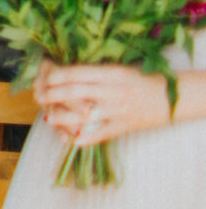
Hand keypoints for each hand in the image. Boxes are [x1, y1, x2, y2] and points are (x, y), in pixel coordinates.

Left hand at [35, 64, 172, 148]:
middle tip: (39, 96)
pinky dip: (83, 138)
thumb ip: (93, 73)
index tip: (44, 77)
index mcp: (112, 74)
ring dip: (62, 117)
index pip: (78, 73)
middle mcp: (114, 92)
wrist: (170, 98)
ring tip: (48, 117)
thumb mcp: (118, 69)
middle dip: (53, 95)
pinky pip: (100, 135)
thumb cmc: (139, 80)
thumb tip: (61, 74)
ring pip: (84, 116)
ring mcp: (119, 111)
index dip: (57, 76)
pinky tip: (69, 138)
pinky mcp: (123, 127)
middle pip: (76, 93)